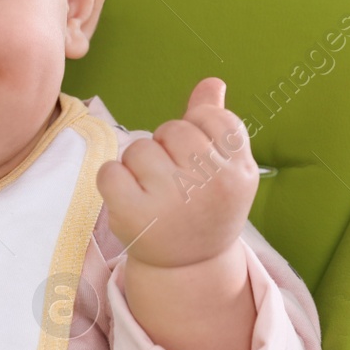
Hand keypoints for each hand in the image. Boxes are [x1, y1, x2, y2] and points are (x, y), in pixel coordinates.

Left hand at [95, 77, 257, 268]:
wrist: (190, 266)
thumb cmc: (205, 206)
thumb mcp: (224, 168)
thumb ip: (215, 123)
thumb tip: (212, 83)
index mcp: (239, 170)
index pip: (211, 117)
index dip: (196, 132)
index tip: (199, 160)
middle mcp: (212, 185)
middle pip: (173, 129)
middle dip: (167, 147)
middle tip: (175, 180)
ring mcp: (173, 200)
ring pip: (140, 147)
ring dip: (139, 165)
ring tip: (154, 193)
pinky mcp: (135, 215)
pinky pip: (110, 171)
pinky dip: (112, 180)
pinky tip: (129, 199)